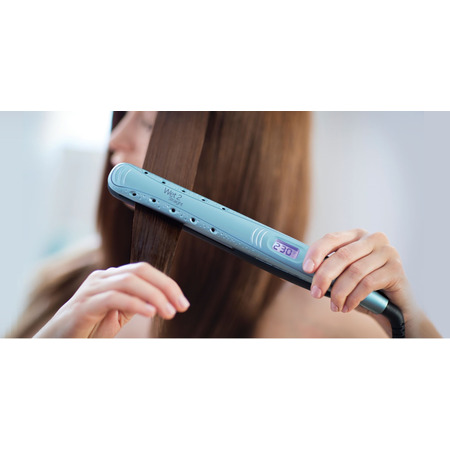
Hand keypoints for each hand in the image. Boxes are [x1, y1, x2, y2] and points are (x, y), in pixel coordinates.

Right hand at [34, 262, 189, 337]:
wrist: (56, 344)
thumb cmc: (88, 329)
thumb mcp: (118, 314)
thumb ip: (135, 303)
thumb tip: (163, 301)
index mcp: (111, 277)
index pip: (145, 271)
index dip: (167, 284)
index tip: (183, 302)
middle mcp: (102, 278)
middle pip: (140, 271)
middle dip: (165, 287)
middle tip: (181, 306)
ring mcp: (91, 289)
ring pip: (129, 281)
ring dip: (154, 296)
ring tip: (169, 312)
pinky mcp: (83, 305)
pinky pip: (114, 298)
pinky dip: (135, 303)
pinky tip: (150, 313)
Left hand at [302, 229, 421, 335]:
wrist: (396, 307)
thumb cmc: (365, 289)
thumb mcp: (344, 276)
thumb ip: (329, 270)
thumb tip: (304, 273)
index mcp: (356, 235)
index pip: (331, 238)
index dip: (316, 253)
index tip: (306, 269)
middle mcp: (373, 238)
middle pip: (342, 256)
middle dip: (325, 276)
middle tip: (315, 293)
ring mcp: (387, 252)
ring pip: (354, 271)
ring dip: (339, 292)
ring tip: (334, 306)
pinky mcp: (396, 269)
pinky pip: (368, 283)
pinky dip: (354, 298)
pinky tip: (347, 307)